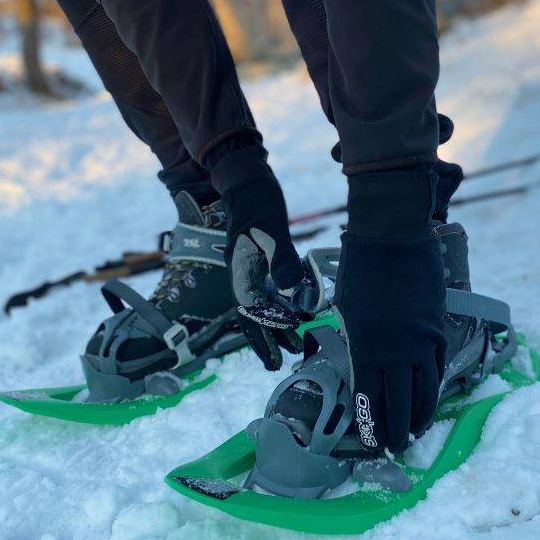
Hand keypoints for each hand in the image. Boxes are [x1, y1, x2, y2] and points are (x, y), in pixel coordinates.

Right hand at [222, 176, 306, 369]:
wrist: (248, 179)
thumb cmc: (257, 202)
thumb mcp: (271, 230)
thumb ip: (282, 261)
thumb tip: (293, 294)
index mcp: (241, 272)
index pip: (250, 314)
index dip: (261, 338)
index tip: (274, 359)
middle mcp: (244, 275)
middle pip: (255, 315)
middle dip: (269, 338)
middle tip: (285, 359)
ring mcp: (252, 268)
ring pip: (264, 304)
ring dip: (278, 323)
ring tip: (296, 342)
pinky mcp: (262, 260)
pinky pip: (272, 289)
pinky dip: (284, 303)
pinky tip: (297, 311)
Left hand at [333, 232, 445, 453]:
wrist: (393, 238)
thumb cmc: (359, 271)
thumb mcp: (347, 311)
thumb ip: (356, 343)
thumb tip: (362, 366)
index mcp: (367, 349)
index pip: (370, 399)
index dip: (372, 424)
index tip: (372, 442)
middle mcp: (397, 352)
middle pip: (400, 402)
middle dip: (397, 429)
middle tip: (396, 447)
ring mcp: (422, 342)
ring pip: (425, 390)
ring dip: (421, 415)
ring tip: (416, 432)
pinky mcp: (437, 328)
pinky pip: (437, 367)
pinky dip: (434, 387)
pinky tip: (430, 399)